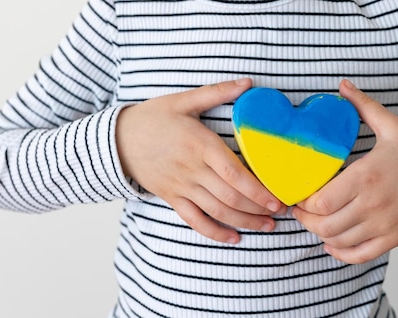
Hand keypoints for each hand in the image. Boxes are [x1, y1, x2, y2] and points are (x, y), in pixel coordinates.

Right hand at [116, 79, 284, 243]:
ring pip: (217, 211)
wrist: (116, 139)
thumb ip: (217, 92)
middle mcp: (192, 170)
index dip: (257, 190)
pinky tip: (233, 238)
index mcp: (200, 145)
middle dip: (258, 209)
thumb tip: (247, 82)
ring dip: (244, 222)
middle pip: (230, 196)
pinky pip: (195, 221)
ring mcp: (181, 187)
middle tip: (280, 213)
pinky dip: (214, 233)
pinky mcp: (172, 198)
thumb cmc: (152, 118)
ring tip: (266, 226)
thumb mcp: (184, 100)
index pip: (234, 173)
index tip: (276, 199)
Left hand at [292, 79, 397, 263]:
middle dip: (305, 220)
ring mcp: (385, 225)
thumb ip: (364, 106)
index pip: (320, 201)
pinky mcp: (395, 239)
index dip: (302, 202)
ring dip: (321, 235)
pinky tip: (333, 243)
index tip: (297, 194)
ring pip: (338, 241)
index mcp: (367, 176)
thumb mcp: (393, 127)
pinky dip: (341, 253)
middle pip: (324, 225)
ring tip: (316, 222)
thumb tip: (342, 85)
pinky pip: (360, 255)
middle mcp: (373, 205)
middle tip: (300, 210)